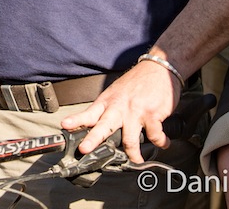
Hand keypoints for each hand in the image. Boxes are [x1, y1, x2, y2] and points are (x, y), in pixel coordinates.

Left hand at [61, 58, 179, 161]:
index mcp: (108, 102)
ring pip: (129, 138)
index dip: (76, 120)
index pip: (89, 113)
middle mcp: (119, 107)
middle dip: (93, 138)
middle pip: (104, 125)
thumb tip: (97, 127)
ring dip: (133, 154)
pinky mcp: (152, 114)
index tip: (64, 126)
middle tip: (85, 149)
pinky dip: (161, 142)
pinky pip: (155, 135)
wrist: (158, 68)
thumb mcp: (116, 92)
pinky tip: (163, 143)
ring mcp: (135, 111)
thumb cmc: (137, 82)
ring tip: (135, 160)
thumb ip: (108, 109)